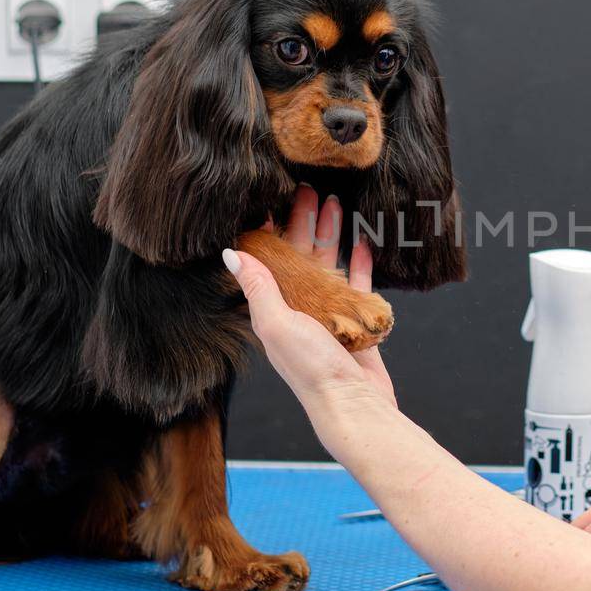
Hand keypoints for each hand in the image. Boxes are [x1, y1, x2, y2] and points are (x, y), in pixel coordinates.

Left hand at [225, 189, 394, 417]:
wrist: (354, 403)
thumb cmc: (311, 369)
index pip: (269, 260)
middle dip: (302, 221)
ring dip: (329, 234)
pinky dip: (359, 261)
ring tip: (334, 202)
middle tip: (307, 188)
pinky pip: (358, 282)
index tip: (270, 198)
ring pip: (328, 263)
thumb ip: (258, 287)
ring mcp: (330, 312)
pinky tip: (361, 239)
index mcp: (275, 309)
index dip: (269, 230)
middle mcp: (299, 308)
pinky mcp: (357, 319)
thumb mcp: (277, 324)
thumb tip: (229, 253)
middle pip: (299, 255)